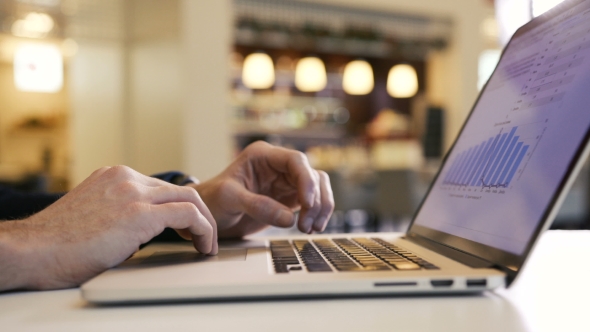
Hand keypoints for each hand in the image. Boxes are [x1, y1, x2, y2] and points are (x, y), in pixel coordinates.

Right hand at [0, 166, 216, 289]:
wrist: (33, 251)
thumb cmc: (57, 244)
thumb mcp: (93, 216)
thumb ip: (120, 215)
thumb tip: (140, 235)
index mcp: (114, 176)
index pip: (161, 187)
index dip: (179, 208)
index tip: (187, 227)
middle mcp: (126, 177)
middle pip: (180, 190)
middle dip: (198, 214)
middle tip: (204, 236)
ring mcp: (133, 192)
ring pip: (190, 198)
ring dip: (205, 223)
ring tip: (207, 244)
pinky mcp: (139, 213)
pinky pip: (187, 215)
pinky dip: (203, 230)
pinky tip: (203, 246)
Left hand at [189, 141, 333, 237]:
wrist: (206, 216)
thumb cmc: (212, 200)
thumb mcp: (230, 199)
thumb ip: (258, 206)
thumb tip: (289, 218)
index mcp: (263, 156)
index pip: (295, 160)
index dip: (306, 181)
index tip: (307, 203)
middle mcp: (278, 166)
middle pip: (312, 175)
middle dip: (315, 200)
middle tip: (307, 224)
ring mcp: (285, 182)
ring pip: (318, 188)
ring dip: (320, 208)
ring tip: (310, 229)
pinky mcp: (289, 199)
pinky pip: (313, 202)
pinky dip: (316, 215)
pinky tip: (311, 228)